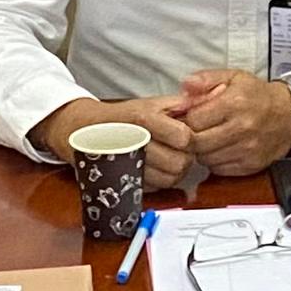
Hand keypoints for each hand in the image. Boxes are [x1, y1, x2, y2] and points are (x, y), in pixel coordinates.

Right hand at [32, 95, 197, 188]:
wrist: (83, 131)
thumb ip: (178, 104)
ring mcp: (129, 165)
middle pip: (181, 163)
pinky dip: (160, 180)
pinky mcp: (125, 182)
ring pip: (171, 179)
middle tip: (177, 150)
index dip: (188, 138)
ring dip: (174, 171)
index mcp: (144, 120)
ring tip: (167, 158)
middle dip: (184, 157)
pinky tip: (153, 168)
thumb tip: (206, 103)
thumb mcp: (149, 103)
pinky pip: (157, 188)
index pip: (185, 138)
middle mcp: (136, 143)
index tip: (183, 135)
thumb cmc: (121, 117)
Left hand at [171, 70, 290, 175]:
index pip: (193, 120)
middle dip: (191, 137)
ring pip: (206, 159)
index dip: (186, 118)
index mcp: (234, 103)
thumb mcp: (234, 77)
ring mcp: (247, 149)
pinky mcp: (251, 165)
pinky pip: (219, 169)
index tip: (190, 116)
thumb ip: (206, 79)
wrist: (290, 114)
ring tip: (209, 138)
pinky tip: (221, 148)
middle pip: (197, 143)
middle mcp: (241, 128)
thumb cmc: (259, 95)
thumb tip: (185, 86)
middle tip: (196, 130)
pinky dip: (215, 161)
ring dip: (202, 151)